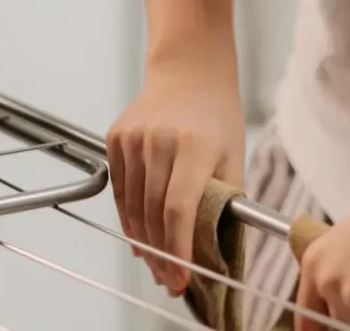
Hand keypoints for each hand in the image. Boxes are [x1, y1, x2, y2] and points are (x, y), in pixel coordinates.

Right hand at [107, 51, 243, 295]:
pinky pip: (120, 188)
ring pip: (132, 205)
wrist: (187, 70)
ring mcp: (133, 138)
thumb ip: (226, 199)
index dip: (178, 248)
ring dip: (143, 240)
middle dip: (161, 253)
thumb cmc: (217, 114)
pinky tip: (139, 235)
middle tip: (169, 279)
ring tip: (155, 264)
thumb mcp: (234, 153)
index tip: (181, 277)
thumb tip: (215, 245)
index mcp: (194, 145)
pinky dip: (128, 216)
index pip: (179, 208)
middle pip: (152, 212)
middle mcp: (158, 140)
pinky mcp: (115, 137)